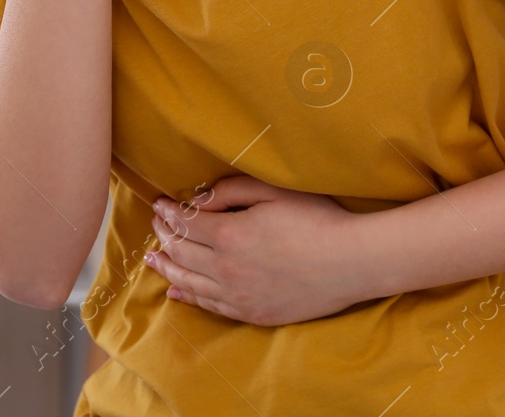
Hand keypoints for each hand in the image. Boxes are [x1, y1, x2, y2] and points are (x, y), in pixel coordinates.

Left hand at [144, 175, 371, 326]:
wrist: (351, 262)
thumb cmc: (316, 219)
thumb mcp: (272, 191)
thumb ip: (231, 191)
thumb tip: (199, 200)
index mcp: (230, 235)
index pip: (186, 223)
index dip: (169, 212)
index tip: (159, 204)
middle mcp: (227, 270)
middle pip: (182, 253)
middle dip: (164, 236)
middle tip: (155, 225)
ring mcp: (239, 296)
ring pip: (189, 283)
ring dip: (167, 268)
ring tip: (153, 257)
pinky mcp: (253, 313)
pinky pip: (210, 306)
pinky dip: (188, 298)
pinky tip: (176, 293)